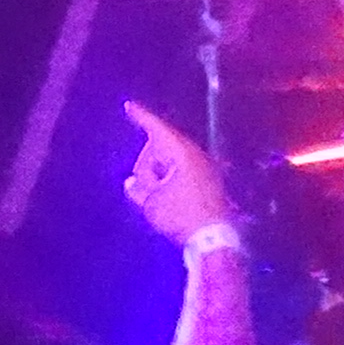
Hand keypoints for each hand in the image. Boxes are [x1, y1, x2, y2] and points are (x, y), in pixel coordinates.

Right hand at [123, 103, 236, 249]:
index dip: (141, 117)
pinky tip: (169, 201)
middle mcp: (196, 155)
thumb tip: (133, 181)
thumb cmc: (180, 216)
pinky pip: (182, 174)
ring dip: (159, 176)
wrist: (214, 239)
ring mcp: (206, 167)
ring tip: (159, 201)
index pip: (157, 129)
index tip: (129, 106)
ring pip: (172, 162)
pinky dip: (171, 182)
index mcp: (181, 153)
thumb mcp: (151, 202)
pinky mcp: (210, 182)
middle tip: (145, 190)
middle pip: (162, 148)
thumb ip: (138, 187)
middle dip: (147, 163)